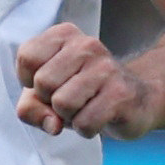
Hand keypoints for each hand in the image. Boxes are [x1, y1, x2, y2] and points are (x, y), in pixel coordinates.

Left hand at [15, 22, 163, 138]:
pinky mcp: (120, 94)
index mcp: (65, 35)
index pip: (27, 57)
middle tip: (72, 98)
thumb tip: (52, 123)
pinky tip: (99, 117)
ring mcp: (106, 68)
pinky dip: (86, 129)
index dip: (30, 81)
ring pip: (62, 104)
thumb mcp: (47, 96)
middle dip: (51, 102)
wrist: (137, 101)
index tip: (51, 83)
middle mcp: (87, 45)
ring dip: (70, 117)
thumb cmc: (83, 95)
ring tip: (86, 108)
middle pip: (42, 83)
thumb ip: (30, 107)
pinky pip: (84, 123)